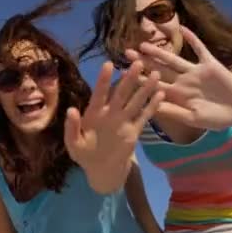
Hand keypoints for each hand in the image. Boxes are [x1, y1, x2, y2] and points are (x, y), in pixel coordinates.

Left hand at [64, 61, 163, 192]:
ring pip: (135, 102)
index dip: (103, 80)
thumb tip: (71, 110)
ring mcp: (123, 121)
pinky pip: (143, 117)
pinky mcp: (134, 131)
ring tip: (155, 74)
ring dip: (144, 89)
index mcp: (94, 114)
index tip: (108, 64)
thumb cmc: (83, 155)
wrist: (100, 169)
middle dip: (129, 79)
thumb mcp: (73, 144)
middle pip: (121, 93)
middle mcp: (110, 113)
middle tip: (138, 62)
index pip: (99, 94)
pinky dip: (152, 107)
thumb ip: (71, 127)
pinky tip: (161, 95)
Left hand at [127, 26, 231, 129]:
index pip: (153, 85)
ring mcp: (195, 71)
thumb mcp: (192, 117)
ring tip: (143, 44)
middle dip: (143, 62)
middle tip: (126, 53)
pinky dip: (192, 39)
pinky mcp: (210, 64)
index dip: (138, 79)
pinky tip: (181, 29)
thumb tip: (152, 107)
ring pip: (173, 58)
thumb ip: (173, 111)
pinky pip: (199, 49)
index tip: (122, 73)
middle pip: (158, 69)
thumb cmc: (216, 118)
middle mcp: (182, 81)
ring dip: (159, 51)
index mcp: (175, 95)